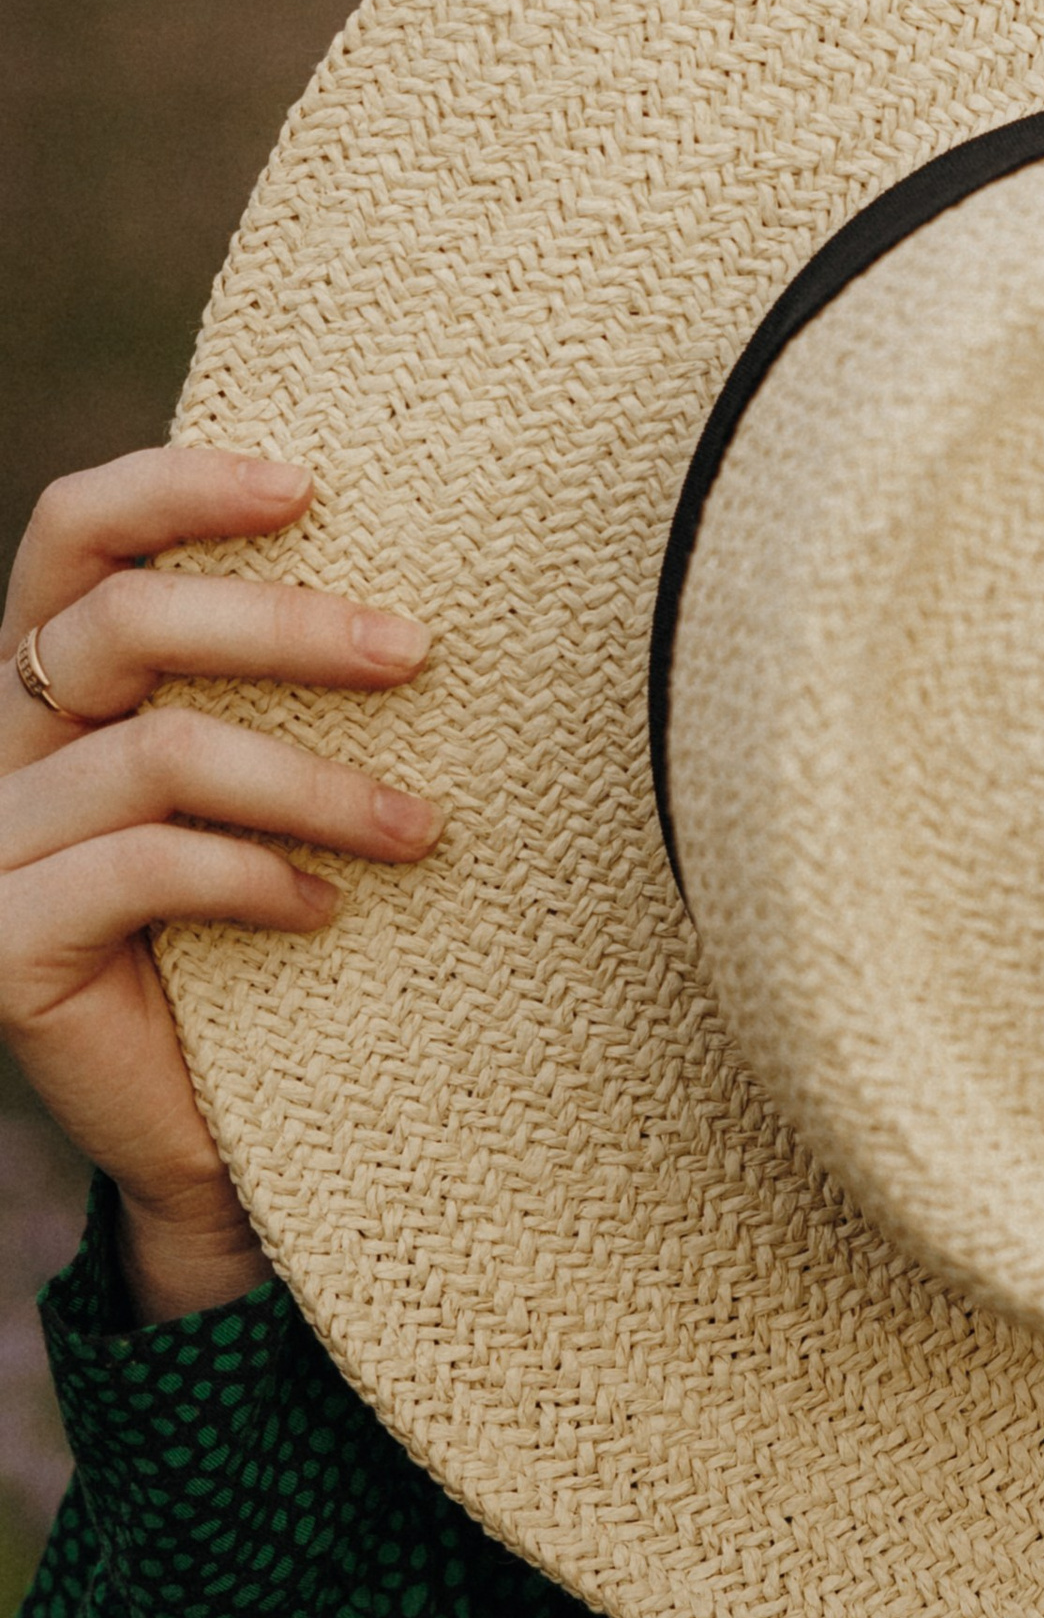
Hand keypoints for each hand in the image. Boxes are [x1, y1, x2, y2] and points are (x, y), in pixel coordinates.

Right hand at [0, 449, 440, 1321]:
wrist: (220, 1132)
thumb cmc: (276, 924)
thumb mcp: (275, 780)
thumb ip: (287, 680)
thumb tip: (428, 568)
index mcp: (60, 678)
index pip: (76, 532)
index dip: (175, 486)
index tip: (312, 485)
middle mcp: (5, 748)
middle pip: (118, 622)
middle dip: (280, 624)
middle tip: (416, 652)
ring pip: (157, 754)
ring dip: (313, 782)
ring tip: (423, 826)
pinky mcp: (2, 945)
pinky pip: (140, 868)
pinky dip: (255, 876)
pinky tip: (329, 910)